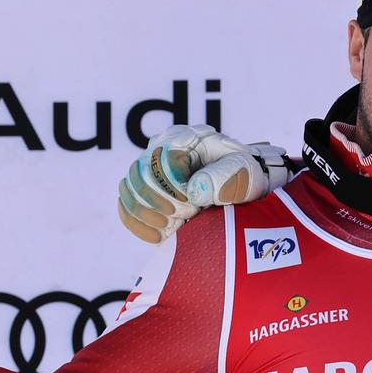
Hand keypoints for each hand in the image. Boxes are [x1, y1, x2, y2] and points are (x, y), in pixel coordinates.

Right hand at [117, 125, 293, 242]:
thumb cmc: (243, 172)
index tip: (195, 203)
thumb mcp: (244, 170)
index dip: (175, 186)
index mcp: (184, 137)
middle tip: (188, 214)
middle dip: (163, 201)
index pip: (164, 159)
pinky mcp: (141, 192)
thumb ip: (224, 178)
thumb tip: (195, 191)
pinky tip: (160, 235)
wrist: (239, 182)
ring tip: (178, 223)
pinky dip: (139, 224)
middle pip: (140, 174)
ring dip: (151, 214)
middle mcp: (158, 149)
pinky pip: (126, 208)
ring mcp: (146, 171)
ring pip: (129, 191)